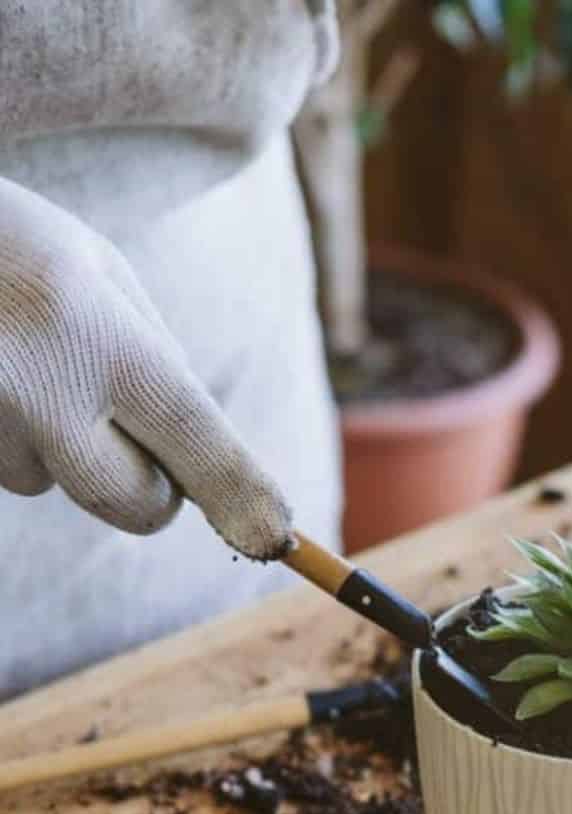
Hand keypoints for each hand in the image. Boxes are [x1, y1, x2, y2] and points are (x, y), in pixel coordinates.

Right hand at [0, 178, 291, 557]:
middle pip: (133, 501)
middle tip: (138, 436)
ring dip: (61, 449)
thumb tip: (203, 458)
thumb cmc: (16, 246)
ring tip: (24, 365)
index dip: (239, 492)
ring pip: (56, 484)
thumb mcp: (101, 274)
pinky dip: (14, 440)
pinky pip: (8, 472)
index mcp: (93, 329)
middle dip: (154, 490)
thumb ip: (157, 363)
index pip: (192, 434)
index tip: (273, 537)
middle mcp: (33, 384)